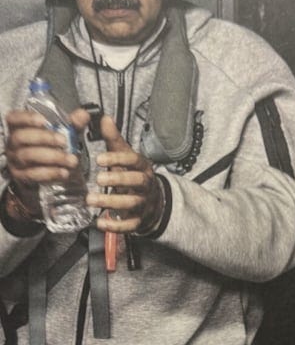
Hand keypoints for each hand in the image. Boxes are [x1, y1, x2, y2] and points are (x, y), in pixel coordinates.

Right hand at [5, 108, 89, 216]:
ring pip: (27, 156)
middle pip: (21, 137)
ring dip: (52, 157)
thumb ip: (72, 123)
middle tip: (64, 141)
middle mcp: (13, 143)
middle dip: (44, 138)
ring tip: (71, 160)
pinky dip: (50, 173)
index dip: (27, 118)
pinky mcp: (21, 175)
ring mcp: (15, 160)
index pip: (15, 118)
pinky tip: (64, 172)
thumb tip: (83, 115)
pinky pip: (32, 174)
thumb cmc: (50, 146)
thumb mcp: (63, 132)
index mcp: (20, 127)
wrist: (44, 170)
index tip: (44, 121)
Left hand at [87, 116, 163, 233]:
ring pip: (132, 203)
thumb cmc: (133, 174)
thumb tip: (104, 118)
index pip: (134, 160)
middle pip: (137, 181)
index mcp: (142, 166)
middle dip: (118, 180)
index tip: (99, 159)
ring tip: (91, 200)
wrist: (152, 201)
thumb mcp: (125, 155)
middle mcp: (146, 184)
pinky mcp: (139, 220)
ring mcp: (144, 203)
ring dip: (112, 202)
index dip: (118, 159)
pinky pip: (130, 225)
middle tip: (98, 179)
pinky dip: (116, 226)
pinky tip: (100, 222)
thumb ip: (113, 139)